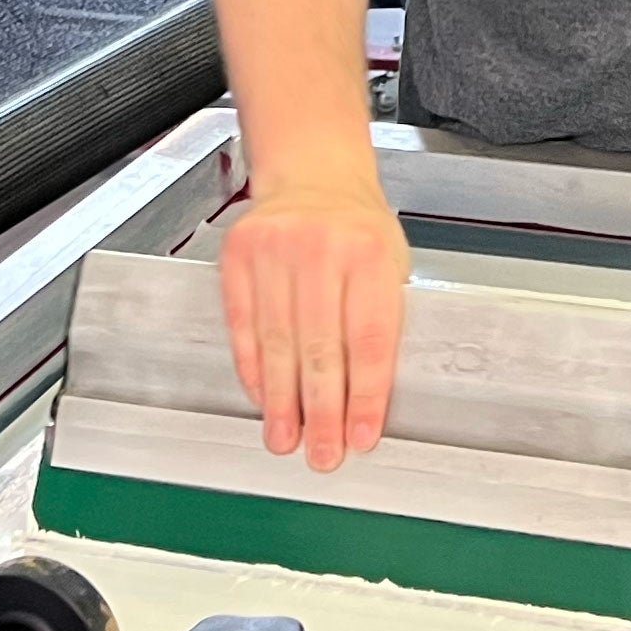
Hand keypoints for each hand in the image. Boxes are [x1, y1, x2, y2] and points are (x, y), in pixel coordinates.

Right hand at [217, 179, 410, 470]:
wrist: (313, 175)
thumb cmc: (358, 229)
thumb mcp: (391, 264)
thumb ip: (381, 321)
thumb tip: (368, 402)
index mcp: (370, 254)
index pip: (369, 340)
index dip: (365, 395)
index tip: (360, 437)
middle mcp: (322, 249)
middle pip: (321, 348)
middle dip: (321, 411)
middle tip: (320, 454)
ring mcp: (275, 249)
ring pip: (278, 342)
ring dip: (281, 400)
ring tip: (285, 437)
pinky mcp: (239, 254)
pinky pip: (242, 324)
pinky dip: (252, 367)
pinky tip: (261, 396)